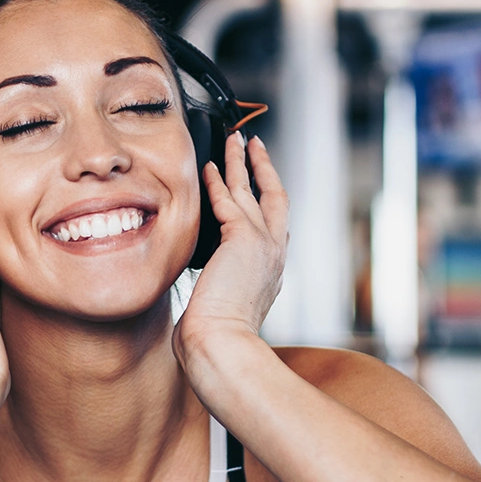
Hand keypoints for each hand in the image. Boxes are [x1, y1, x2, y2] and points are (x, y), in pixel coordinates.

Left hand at [174, 132, 287, 367]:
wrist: (222, 342)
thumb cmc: (217, 335)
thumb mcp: (227, 305)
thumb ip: (222, 285)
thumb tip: (206, 281)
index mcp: (272, 271)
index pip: (273, 225)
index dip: (266, 200)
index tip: (258, 183)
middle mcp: (274, 254)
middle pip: (274, 197)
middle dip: (264, 168)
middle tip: (253, 145)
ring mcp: (263, 244)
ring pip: (253, 190)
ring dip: (241, 162)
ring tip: (234, 140)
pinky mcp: (244, 238)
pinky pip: (229, 199)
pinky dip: (219, 181)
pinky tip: (207, 168)